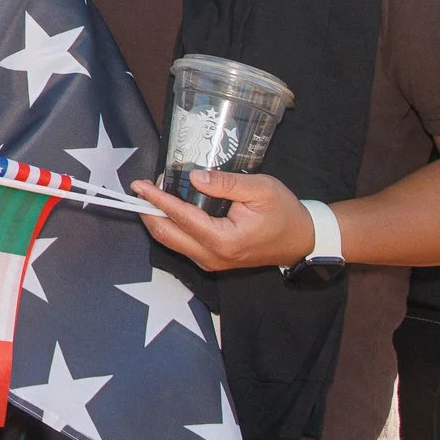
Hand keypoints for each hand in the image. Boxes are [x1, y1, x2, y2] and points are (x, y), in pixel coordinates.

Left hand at [131, 170, 315, 270]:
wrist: (300, 240)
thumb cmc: (284, 212)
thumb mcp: (260, 189)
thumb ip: (226, 183)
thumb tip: (194, 178)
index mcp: (224, 240)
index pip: (181, 217)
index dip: (157, 200)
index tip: (139, 184)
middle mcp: (213, 256)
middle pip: (167, 235)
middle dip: (148, 211)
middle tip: (139, 189)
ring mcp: (211, 262)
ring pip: (171, 242)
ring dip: (157, 219)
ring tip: (151, 194)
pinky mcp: (212, 261)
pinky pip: (182, 244)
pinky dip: (170, 226)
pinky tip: (168, 208)